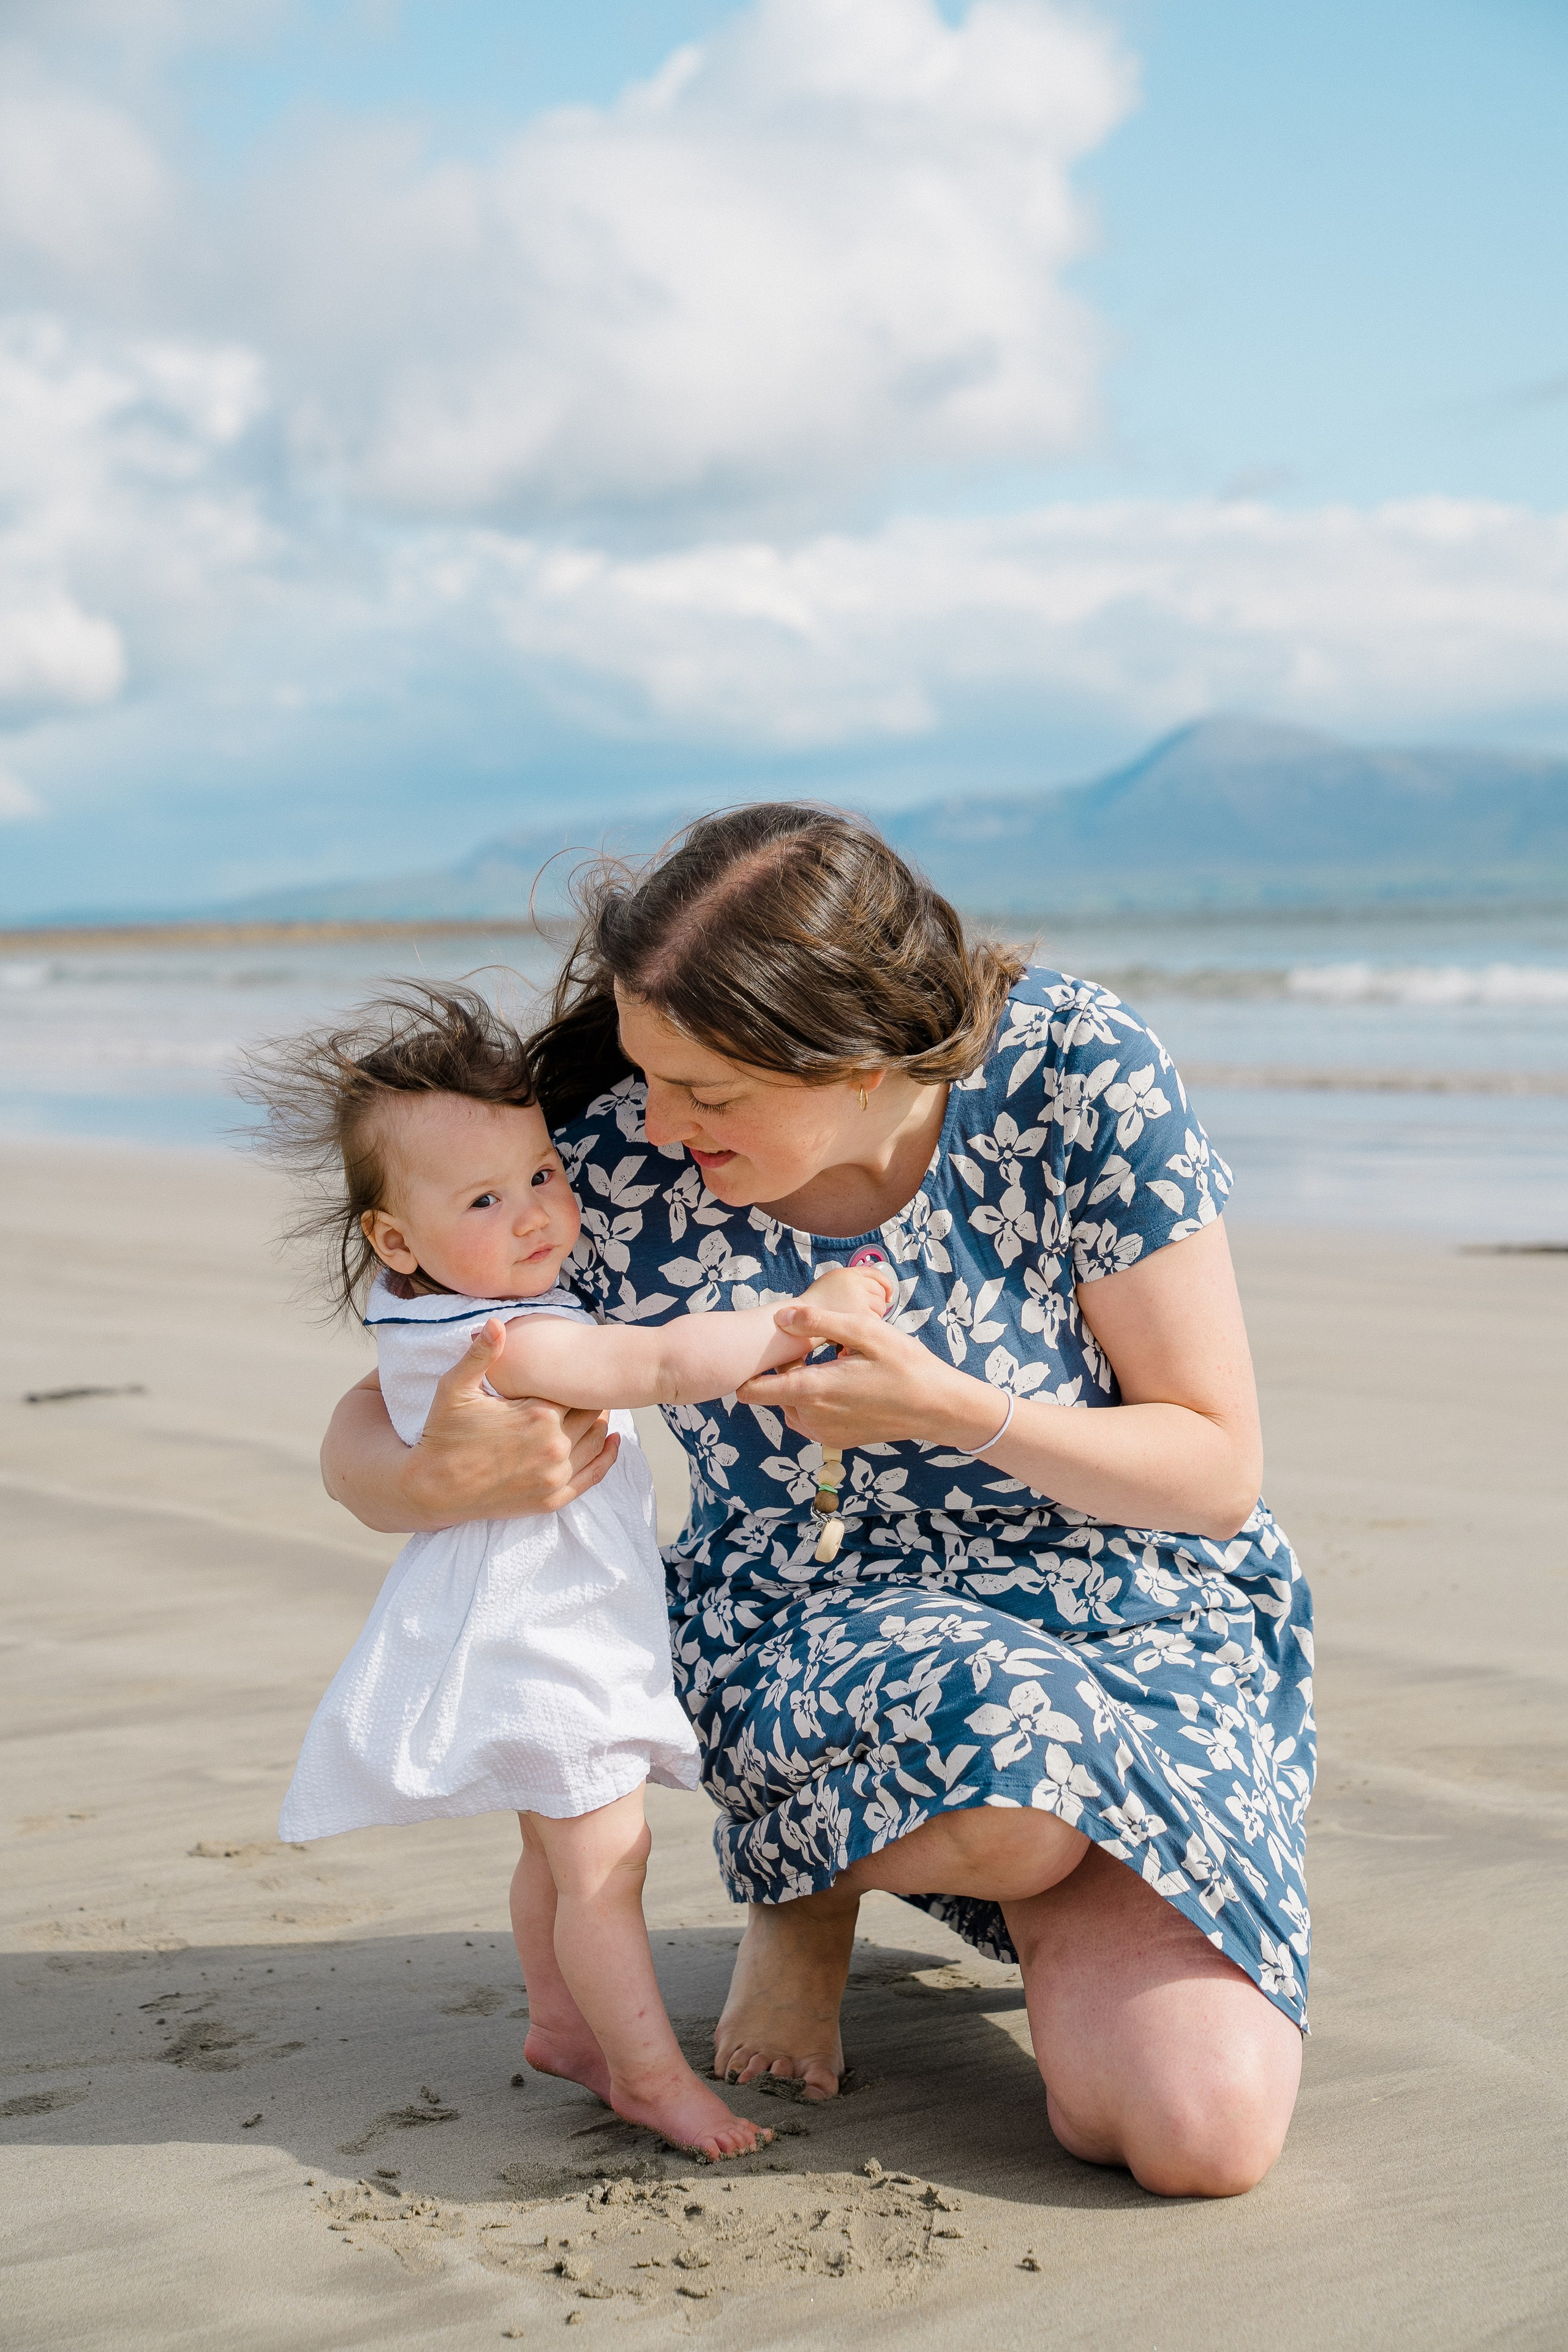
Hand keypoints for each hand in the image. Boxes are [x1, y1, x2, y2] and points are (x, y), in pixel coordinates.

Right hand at [401, 1318, 619, 1525]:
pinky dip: (607, 1457)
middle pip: (592, 1414)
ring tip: (599, 1406)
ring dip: (602, 1423)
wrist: (432, 1488)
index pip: (577, 1389)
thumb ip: (481, 1354)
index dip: (579, 1377)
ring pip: (597, 1442)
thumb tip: (496, 1322)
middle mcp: (554, 1446)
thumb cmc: (443, 1434)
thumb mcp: (455, 1388)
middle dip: (592, 1397)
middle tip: (593, 1383)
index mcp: (537, 1415)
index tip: (582, 1366)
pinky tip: (613, 1441)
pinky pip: (593, 1476)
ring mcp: (555, 1476)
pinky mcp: (551, 1499)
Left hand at [746, 1302, 1000, 1451]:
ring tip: (832, 1364)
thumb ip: (818, 1321)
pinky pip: (809, 1419)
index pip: (754, 1390)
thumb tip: (780, 1317)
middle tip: (817, 1349)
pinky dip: (815, 1402)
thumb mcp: (865, 1331)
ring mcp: (824, 1434)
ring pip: (791, 1405)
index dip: (752, 1369)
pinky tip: (841, 1384)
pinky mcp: (836, 1441)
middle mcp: (813, 1418)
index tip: (768, 1350)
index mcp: (814, 1390)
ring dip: (801, 1386)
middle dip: (786, 1370)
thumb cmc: (905, 1364)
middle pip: (774, 1392)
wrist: (937, 1407)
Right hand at [804, 1263, 896, 1318]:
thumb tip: (875, 1284)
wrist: (803, 1318)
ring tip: (860, 1320)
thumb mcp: (832, 1281)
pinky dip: (871, 1324)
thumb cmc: (816, 1304)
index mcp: (848, 1273)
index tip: (888, 1294)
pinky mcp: (861, 1315)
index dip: (885, 1284)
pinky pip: (876, 1319)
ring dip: (875, 1314)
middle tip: (869, 1311)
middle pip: (880, 1292)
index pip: (875, 1274)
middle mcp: (855, 1283)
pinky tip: (860, 1327)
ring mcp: (859, 1299)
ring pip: (880, 1306)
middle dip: (878, 1302)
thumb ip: (851, 1280)